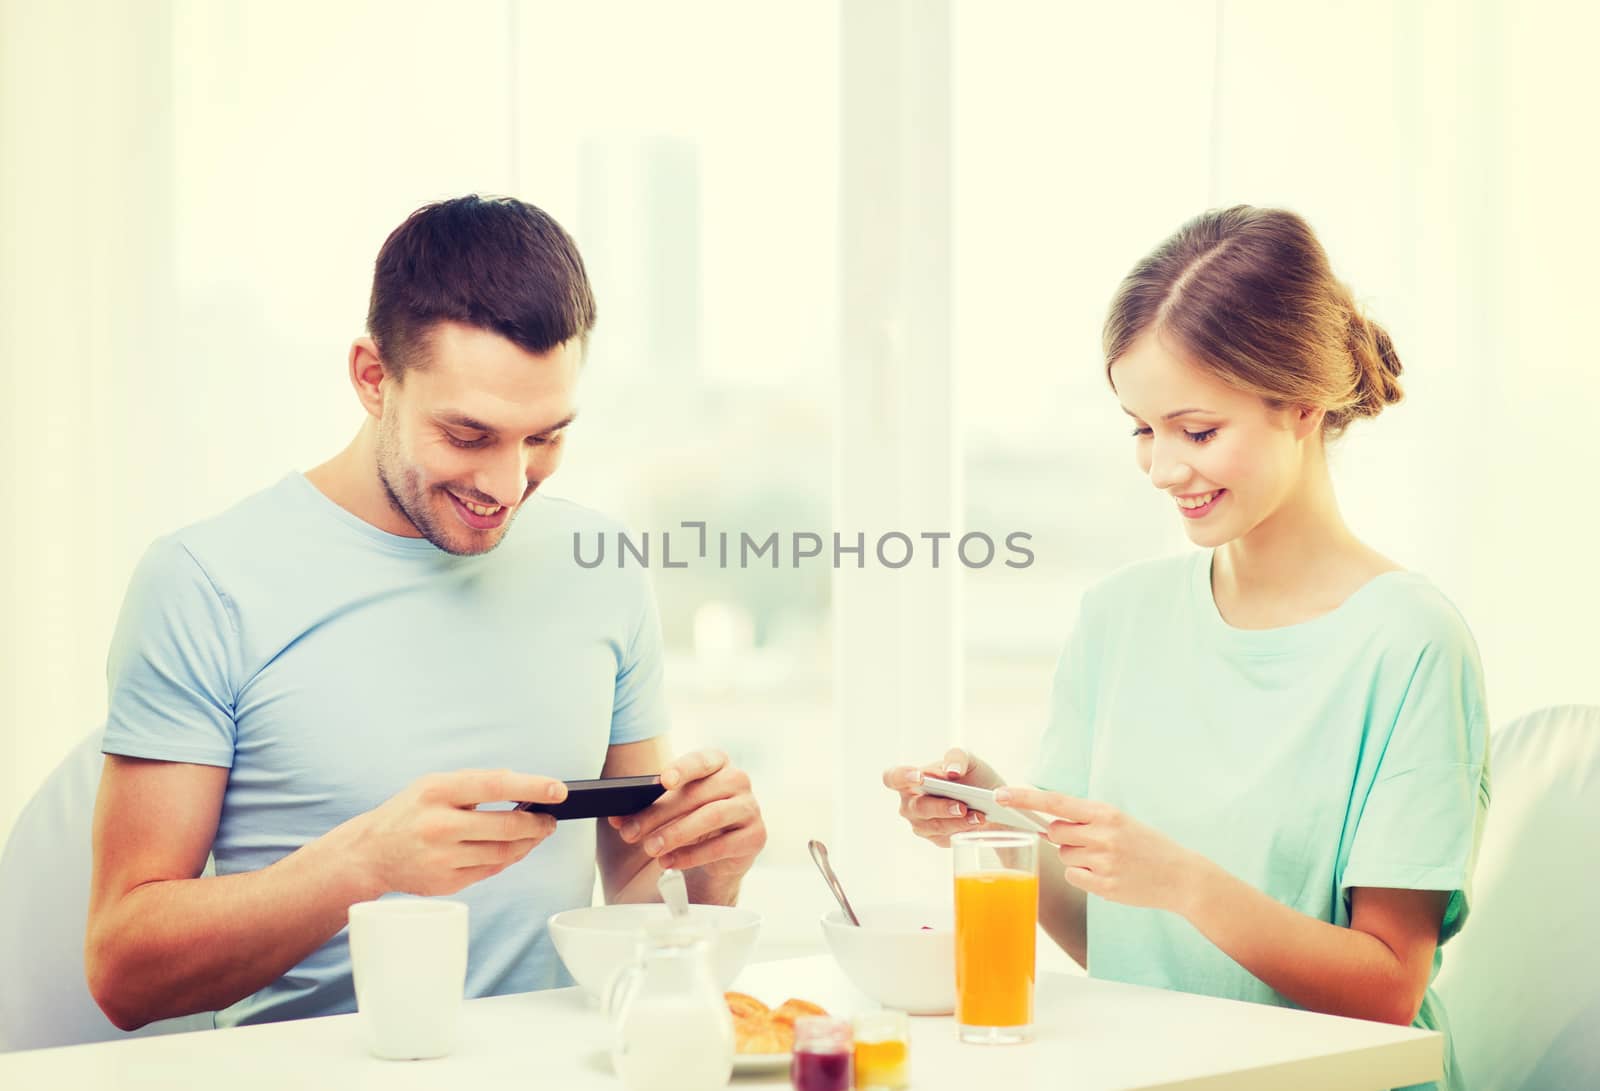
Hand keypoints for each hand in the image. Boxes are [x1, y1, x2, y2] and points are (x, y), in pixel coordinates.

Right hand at [353, 769, 565, 896]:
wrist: (370, 853)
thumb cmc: (409, 812)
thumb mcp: (434, 785)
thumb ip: (475, 783)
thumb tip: (523, 786)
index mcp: (438, 791)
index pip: (496, 785)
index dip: (532, 786)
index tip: (558, 789)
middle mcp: (439, 825)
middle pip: (506, 826)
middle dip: (538, 823)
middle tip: (551, 819)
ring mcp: (443, 857)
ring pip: (504, 853)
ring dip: (529, 843)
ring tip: (538, 833)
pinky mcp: (447, 882)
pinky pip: (491, 871)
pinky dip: (510, 859)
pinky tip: (516, 849)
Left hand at [607, 750, 765, 883]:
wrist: (719, 853)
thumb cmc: (690, 820)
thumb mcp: (668, 809)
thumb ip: (645, 809)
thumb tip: (617, 818)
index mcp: (718, 763)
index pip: (702, 759)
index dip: (683, 768)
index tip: (663, 780)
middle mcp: (738, 780)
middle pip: (698, 794)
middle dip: (660, 814)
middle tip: (631, 833)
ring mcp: (750, 808)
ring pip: (711, 817)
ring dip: (675, 834)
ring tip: (651, 849)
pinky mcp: (755, 836)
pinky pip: (721, 846)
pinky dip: (691, 856)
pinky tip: (670, 862)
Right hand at [882, 748, 1003, 847]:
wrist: (991, 799)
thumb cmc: (972, 776)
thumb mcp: (968, 760)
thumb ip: (958, 758)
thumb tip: (951, 770)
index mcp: (910, 778)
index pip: (892, 778)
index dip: (901, 777)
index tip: (920, 778)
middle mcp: (911, 802)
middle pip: (917, 807)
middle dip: (940, 807)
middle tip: (962, 806)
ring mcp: (921, 823)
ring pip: (934, 826)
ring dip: (957, 822)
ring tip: (978, 816)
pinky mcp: (936, 838)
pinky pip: (946, 837)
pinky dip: (963, 830)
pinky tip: (976, 823)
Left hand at [993, 786, 1202, 911]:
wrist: (1181, 876)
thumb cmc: (1146, 845)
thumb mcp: (1120, 821)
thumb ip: (1087, 819)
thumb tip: (1048, 822)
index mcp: (1105, 813)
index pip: (1055, 802)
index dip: (1024, 798)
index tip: (1000, 795)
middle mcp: (1103, 835)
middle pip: (1054, 833)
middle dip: (1062, 837)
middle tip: (1088, 842)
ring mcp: (1104, 862)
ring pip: (1064, 856)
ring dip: (1077, 858)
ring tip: (1106, 859)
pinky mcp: (1104, 886)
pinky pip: (1074, 877)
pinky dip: (1085, 876)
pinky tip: (1108, 875)